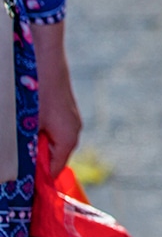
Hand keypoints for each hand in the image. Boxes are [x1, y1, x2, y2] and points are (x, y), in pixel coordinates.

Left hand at [31, 22, 80, 174]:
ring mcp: (69, 117)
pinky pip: (51, 128)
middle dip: (34, 159)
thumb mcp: (27, 125)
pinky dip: (37, 130)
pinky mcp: (63, 108)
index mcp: (68, 138)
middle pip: (52, 156)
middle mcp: (73, 129)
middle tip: (14, 157)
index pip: (54, 171)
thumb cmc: (36, 90)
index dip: (37, 178)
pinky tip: (23, 123)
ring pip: (50, 141)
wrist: (44, 53)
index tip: (19, 183)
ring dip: (33, 143)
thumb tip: (22, 170)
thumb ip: (27, 151)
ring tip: (17, 137)